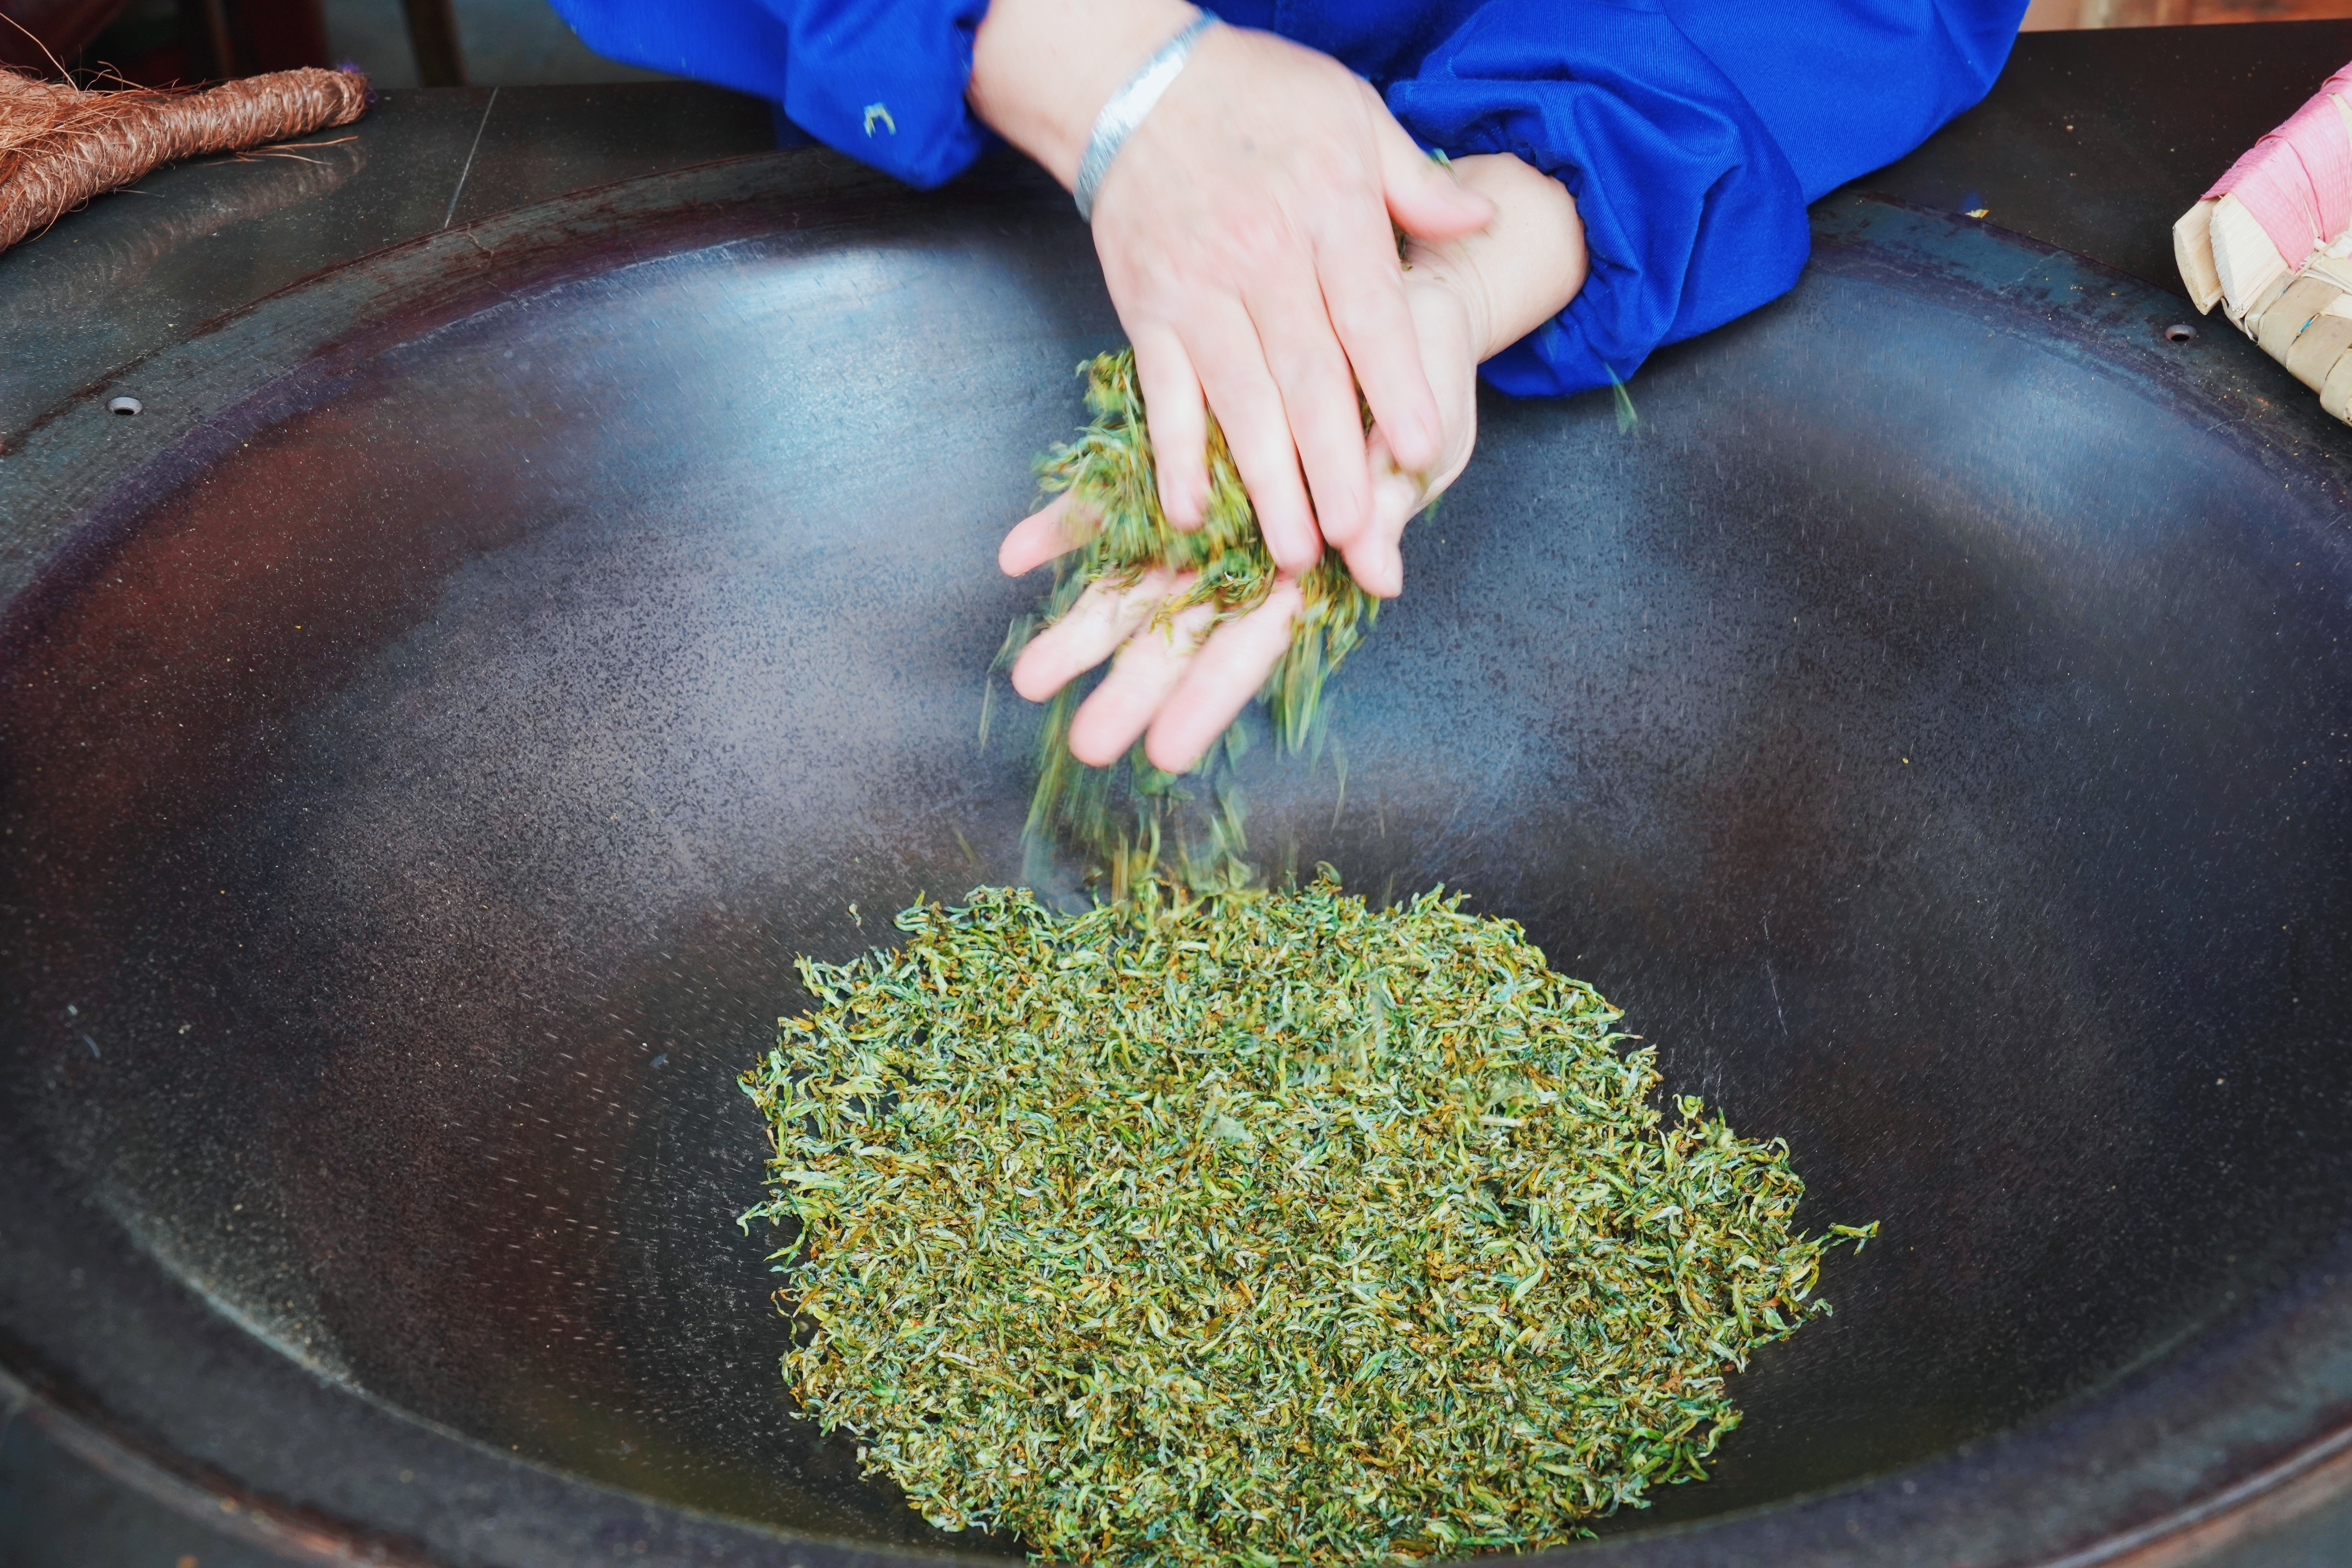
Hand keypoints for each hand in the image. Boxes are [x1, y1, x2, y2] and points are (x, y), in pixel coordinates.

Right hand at [970, 0, 1492, 572]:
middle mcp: (1263, 259)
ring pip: (1240, 400)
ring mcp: (1199, 290)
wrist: (1138, 80)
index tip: (1424, 450)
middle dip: (1334, 465)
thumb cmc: (1257, 97)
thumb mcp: (1353, 111)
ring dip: (1266, 483)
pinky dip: (1176, 457)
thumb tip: (1482, 218)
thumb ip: (1415, 180)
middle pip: (1307, 377)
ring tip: (1292, 552)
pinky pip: (1164, 395)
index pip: (1371, 315)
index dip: (1396, 387)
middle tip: (1357, 536)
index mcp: (1328, 213)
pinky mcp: (1147, 310)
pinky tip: (1195, 512)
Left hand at [999, 264, 1480, 773]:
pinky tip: (1017, 556)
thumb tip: (1380, 575)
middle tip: (1083, 743)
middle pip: (1186, 630)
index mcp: (1317, 557)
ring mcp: (1214, 503)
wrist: (1399, 311)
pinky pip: (1115, 497)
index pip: (1257, 643)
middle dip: (1133, 687)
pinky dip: (1068, 528)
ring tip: (1028, 678)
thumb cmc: (1423, 386)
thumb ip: (1386, 507)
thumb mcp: (1418, 443)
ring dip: (1086, 627)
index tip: (1165, 749)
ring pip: (1140, 579)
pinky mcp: (1182, 449)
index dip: (1211, 695)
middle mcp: (1254, 544)